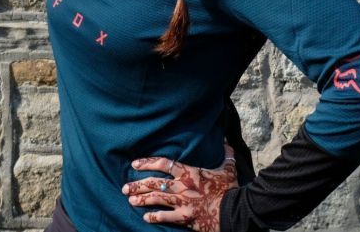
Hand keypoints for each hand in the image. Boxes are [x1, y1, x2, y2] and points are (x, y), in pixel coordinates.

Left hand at [122, 145, 237, 231]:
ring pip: (156, 199)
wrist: (234, 210)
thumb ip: (226, 155)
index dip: (148, 162)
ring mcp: (182, 202)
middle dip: (138, 184)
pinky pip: (165, 217)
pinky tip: (145, 217)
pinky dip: (154, 217)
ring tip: (130, 200)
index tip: (135, 164)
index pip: (164, 163)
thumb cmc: (230, 189)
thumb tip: (227, 142)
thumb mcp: (228, 169)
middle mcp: (182, 186)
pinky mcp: (184, 217)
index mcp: (190, 173)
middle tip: (125, 187)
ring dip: (141, 199)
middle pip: (155, 183)